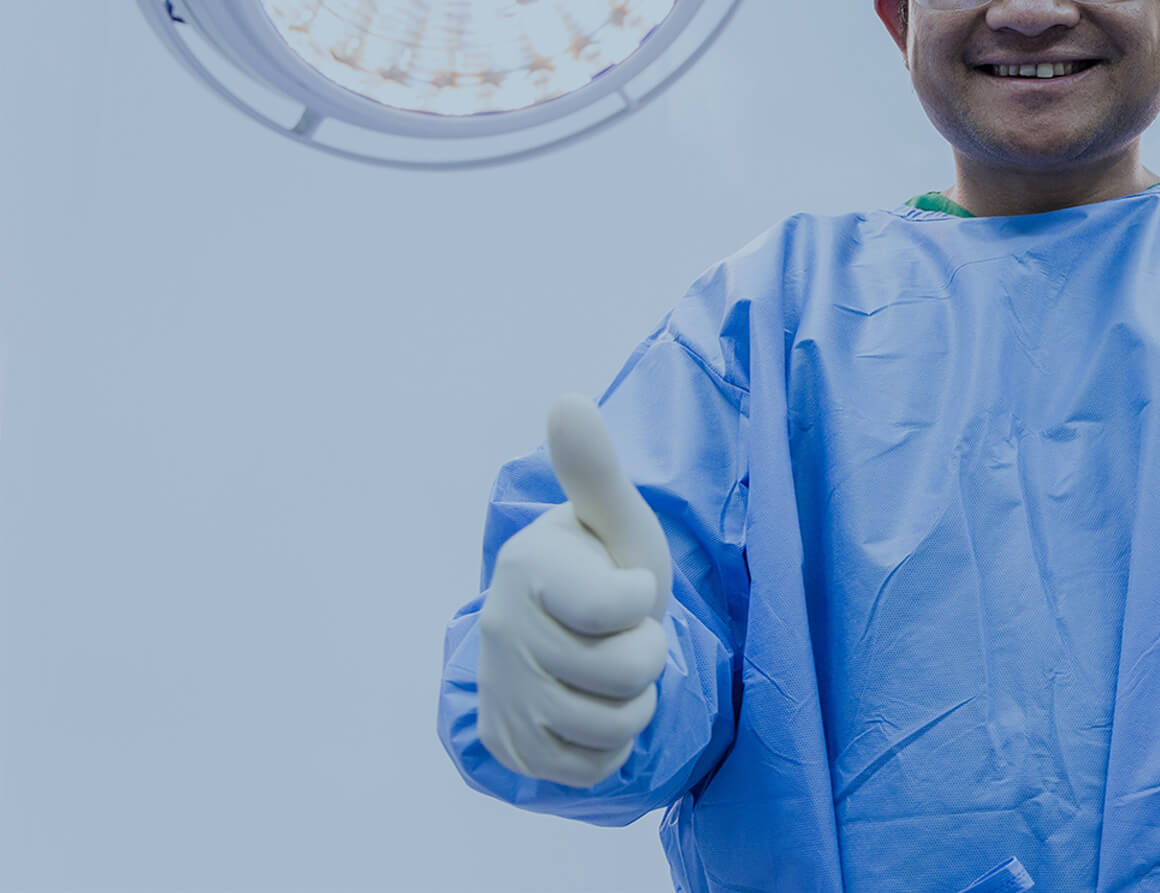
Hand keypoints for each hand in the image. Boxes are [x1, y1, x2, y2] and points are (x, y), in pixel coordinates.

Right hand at [476, 395, 675, 787]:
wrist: (567, 634)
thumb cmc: (603, 567)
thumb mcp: (614, 521)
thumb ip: (595, 470)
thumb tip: (566, 401)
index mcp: (529, 569)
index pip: (620, 607)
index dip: (641, 601)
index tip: (626, 587)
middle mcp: (502, 631)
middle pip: (627, 672)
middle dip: (647, 656)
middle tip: (626, 635)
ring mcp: (502, 693)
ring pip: (613, 727)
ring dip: (634, 703)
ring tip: (616, 673)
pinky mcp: (510, 745)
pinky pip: (592, 768)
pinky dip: (611, 747)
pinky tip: (598, 708)